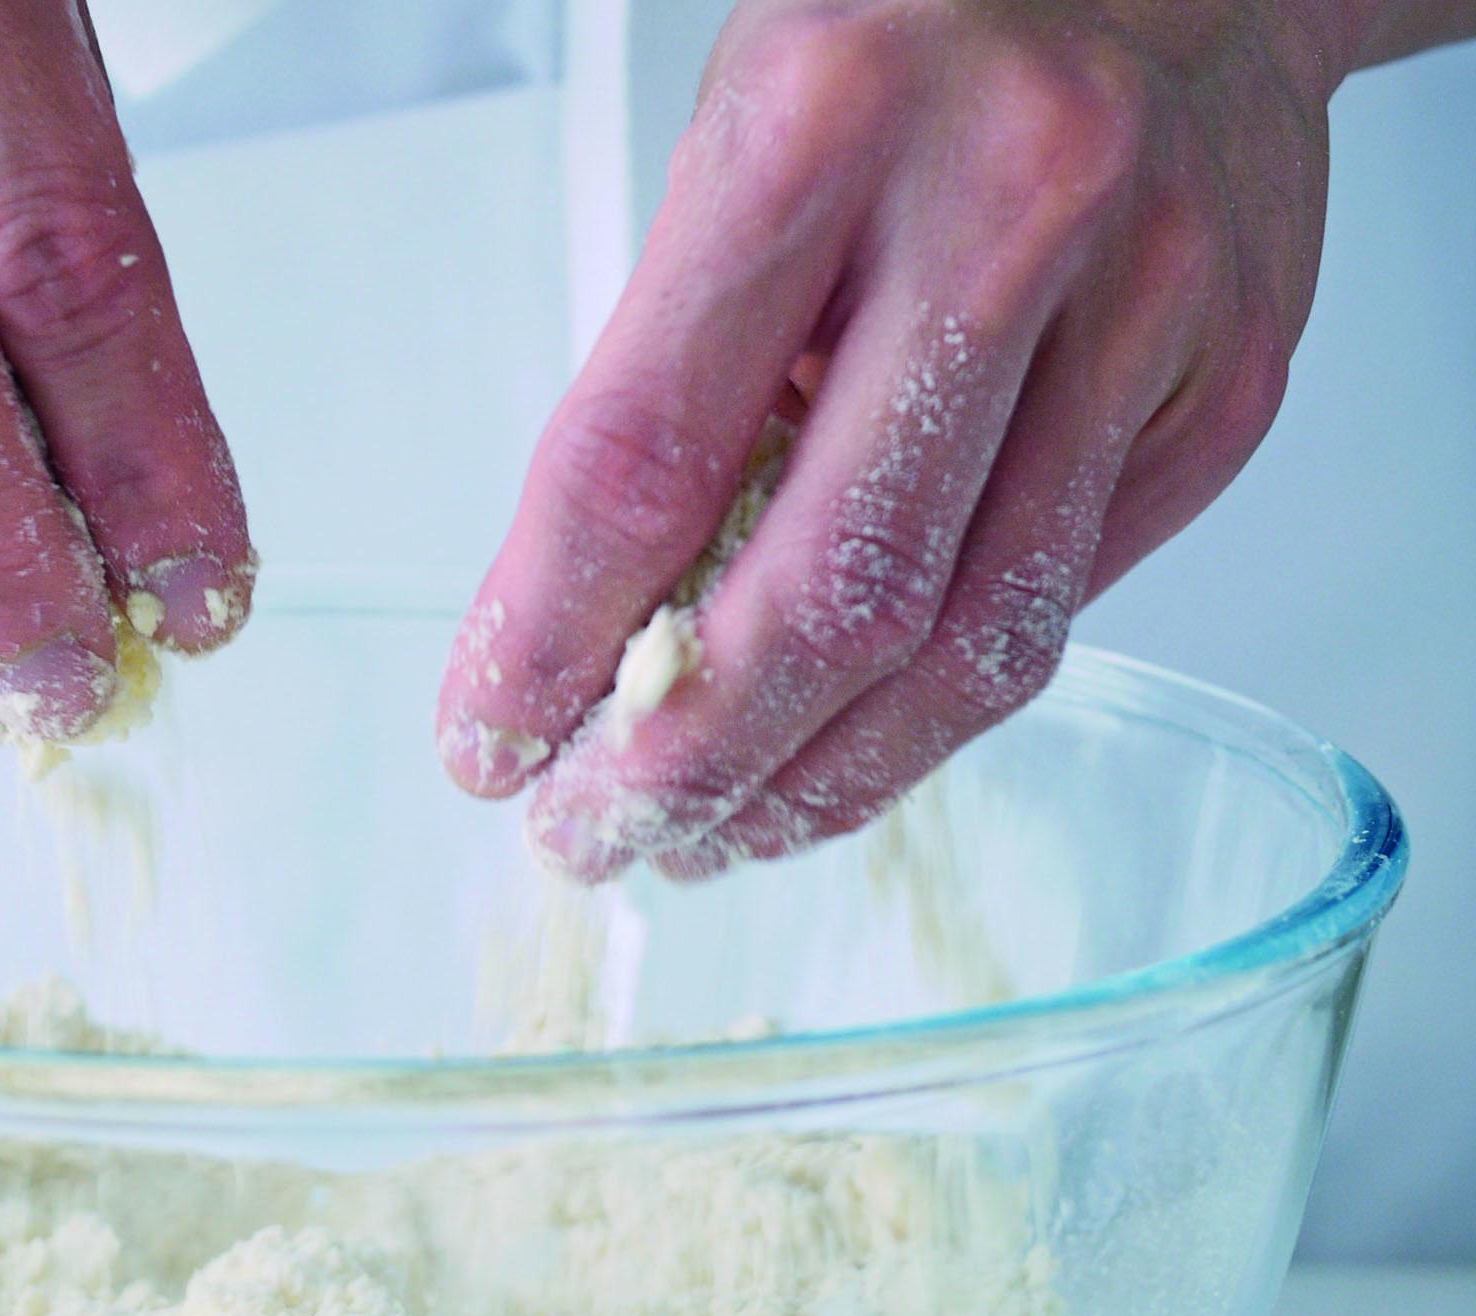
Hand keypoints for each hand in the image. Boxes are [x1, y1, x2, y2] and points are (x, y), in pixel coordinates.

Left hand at [438, 0, 1370, 879]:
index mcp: (819, 125)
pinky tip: (851, 739)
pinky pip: (1062, 607)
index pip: (637, 455)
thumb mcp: (740, 148)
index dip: (544, 638)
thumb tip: (597, 624)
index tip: (489, 741)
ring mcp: (1143, 308)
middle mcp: (1003, 211)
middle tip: (597, 833)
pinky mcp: (1228, 392)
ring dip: (818, 782)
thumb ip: (677, 374)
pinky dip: (934, 708)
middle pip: (830, 596)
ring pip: (972, 644)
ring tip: (718, 831)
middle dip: (687, 764)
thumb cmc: (922, 39)